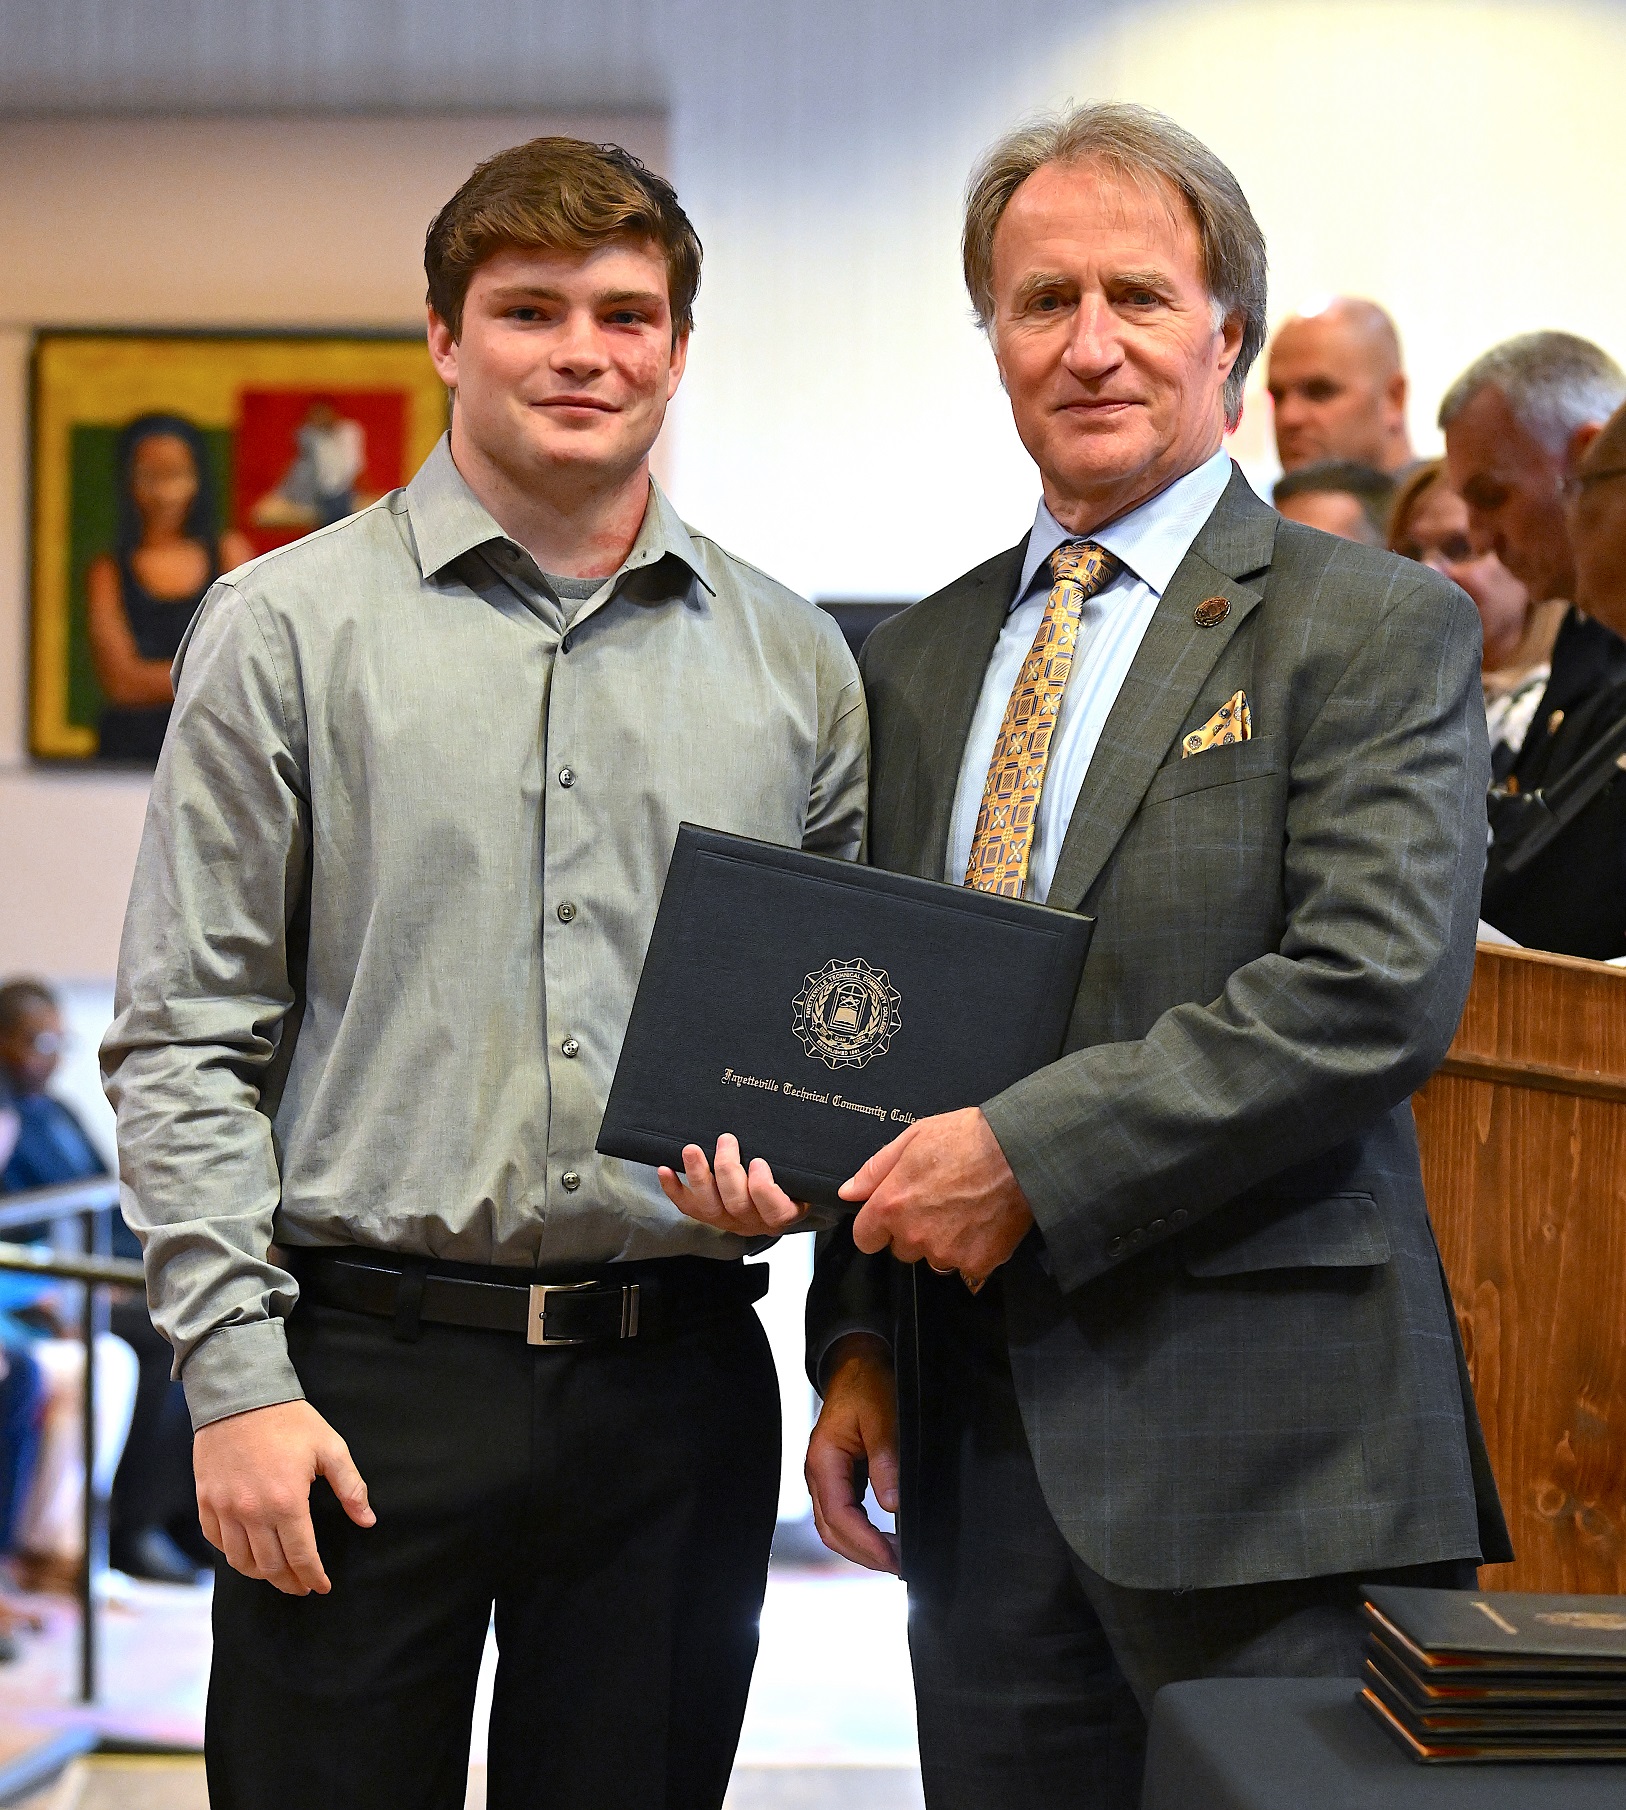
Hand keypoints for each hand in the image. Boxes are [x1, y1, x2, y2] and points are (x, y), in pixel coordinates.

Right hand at [194, 1399, 374, 1596]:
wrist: (240, 1395)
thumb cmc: (289, 1420)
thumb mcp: (330, 1447)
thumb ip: (350, 1487)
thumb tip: (367, 1520)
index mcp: (287, 1502)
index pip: (302, 1556)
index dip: (313, 1576)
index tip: (322, 1586)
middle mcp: (252, 1513)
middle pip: (271, 1566)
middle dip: (289, 1582)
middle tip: (301, 1586)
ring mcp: (224, 1509)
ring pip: (241, 1561)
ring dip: (261, 1574)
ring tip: (277, 1573)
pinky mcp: (206, 1501)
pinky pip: (216, 1542)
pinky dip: (233, 1554)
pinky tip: (247, 1553)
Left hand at [658, 1134, 808, 1236]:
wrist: (776, 1200)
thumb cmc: (791, 1183)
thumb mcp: (804, 1178)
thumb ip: (801, 1166)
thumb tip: (798, 1134)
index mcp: (782, 1213)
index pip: (774, 1209)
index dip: (763, 1188)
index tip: (758, 1162)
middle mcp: (753, 1222)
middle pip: (737, 1203)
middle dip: (727, 1169)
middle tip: (726, 1140)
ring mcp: (727, 1220)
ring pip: (710, 1205)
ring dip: (698, 1175)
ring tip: (691, 1150)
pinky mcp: (707, 1215)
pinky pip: (687, 1206)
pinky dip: (673, 1189)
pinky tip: (665, 1168)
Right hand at [805, 1334, 899, 1572]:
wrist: (857, 1366)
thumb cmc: (868, 1385)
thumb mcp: (882, 1415)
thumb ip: (886, 1458)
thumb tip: (892, 1505)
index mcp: (823, 1459)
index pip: (838, 1514)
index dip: (864, 1542)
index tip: (893, 1558)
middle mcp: (817, 1474)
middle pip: (831, 1530)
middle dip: (863, 1554)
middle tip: (899, 1567)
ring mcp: (825, 1478)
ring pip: (834, 1528)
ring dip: (861, 1549)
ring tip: (895, 1559)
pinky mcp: (837, 1480)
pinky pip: (843, 1516)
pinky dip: (861, 1534)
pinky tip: (885, 1540)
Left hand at [840, 1106, 1032, 1288]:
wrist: (1019, 1151)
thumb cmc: (966, 1138)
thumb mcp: (912, 1139)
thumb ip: (875, 1170)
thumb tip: (849, 1192)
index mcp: (891, 1206)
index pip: (865, 1239)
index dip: (876, 1226)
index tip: (891, 1216)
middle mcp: (914, 1236)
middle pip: (901, 1250)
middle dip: (913, 1231)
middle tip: (937, 1202)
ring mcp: (947, 1253)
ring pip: (934, 1259)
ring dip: (942, 1242)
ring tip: (964, 1210)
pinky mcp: (978, 1264)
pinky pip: (966, 1267)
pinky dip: (973, 1250)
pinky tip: (983, 1222)